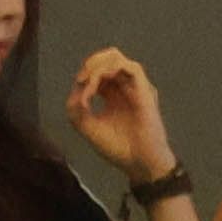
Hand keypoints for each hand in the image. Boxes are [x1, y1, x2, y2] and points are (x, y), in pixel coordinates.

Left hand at [67, 49, 179, 188]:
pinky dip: (109, 70)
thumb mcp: (87, 126)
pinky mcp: (145, 90)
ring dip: (98, 65)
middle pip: (106, 59)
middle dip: (89, 65)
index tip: (78, 96)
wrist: (139, 163)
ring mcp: (135, 88)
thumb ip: (76, 107)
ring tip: (88, 81)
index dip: (83, 77)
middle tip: (81, 81)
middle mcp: (124, 88)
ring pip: (117, 57)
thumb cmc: (118, 148)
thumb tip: (78, 87)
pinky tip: (97, 84)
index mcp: (112, 96)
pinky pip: (130, 67)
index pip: (96, 73)